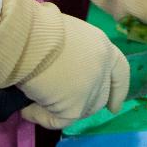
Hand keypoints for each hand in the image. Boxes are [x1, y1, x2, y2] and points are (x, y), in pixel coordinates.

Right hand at [0, 0, 129, 129]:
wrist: (27, 35)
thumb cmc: (41, 26)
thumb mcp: (69, 33)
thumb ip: (76, 52)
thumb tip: (62, 66)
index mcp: (103, 47)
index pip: (120, 72)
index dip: (118, 90)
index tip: (114, 107)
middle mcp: (102, 69)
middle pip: (101, 97)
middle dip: (85, 104)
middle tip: (66, 106)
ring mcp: (90, 90)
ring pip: (81, 111)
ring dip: (61, 109)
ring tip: (39, 102)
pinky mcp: (73, 108)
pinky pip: (57, 121)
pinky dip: (40, 116)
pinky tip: (27, 109)